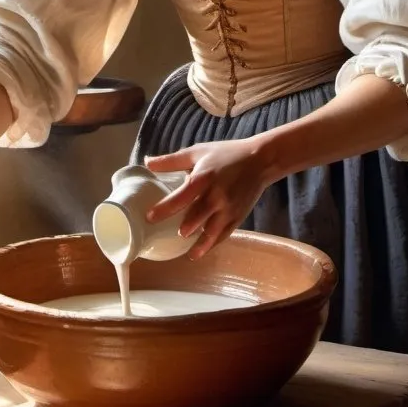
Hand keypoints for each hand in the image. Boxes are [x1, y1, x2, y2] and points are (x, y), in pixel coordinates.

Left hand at [144, 138, 273, 259]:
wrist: (260, 161)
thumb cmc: (226, 154)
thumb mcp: (197, 152)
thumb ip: (171, 160)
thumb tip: (146, 162)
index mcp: (203, 179)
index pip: (180, 198)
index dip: (164, 209)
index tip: (149, 218)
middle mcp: (216, 197)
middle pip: (196, 219)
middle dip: (183, 230)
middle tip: (166, 238)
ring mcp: (228, 209)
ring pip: (211, 233)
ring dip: (198, 245)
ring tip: (188, 254)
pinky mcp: (238, 217)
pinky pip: (223, 235)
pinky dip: (212, 244)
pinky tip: (203, 250)